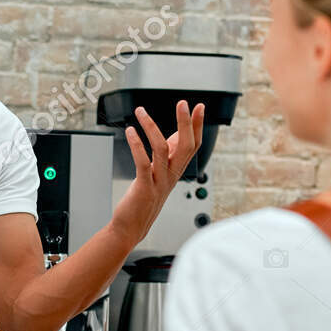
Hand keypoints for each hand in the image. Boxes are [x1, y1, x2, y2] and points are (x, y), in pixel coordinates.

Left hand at [109, 101, 205, 243]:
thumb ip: (167, 157)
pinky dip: (136, 144)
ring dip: (151, 127)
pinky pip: (143, 162)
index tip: (199, 107)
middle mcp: (171, 175)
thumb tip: (172, 136)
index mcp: (176, 171)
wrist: (132, 226)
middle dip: (186, 123)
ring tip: (141, 112)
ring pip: (162, 149)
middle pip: (185, 146)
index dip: (198, 126)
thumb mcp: (159, 175)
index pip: (193, 145)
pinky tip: (130, 131)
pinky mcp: (144, 187)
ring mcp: (159, 181)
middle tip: (183, 103)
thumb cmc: (143, 200)